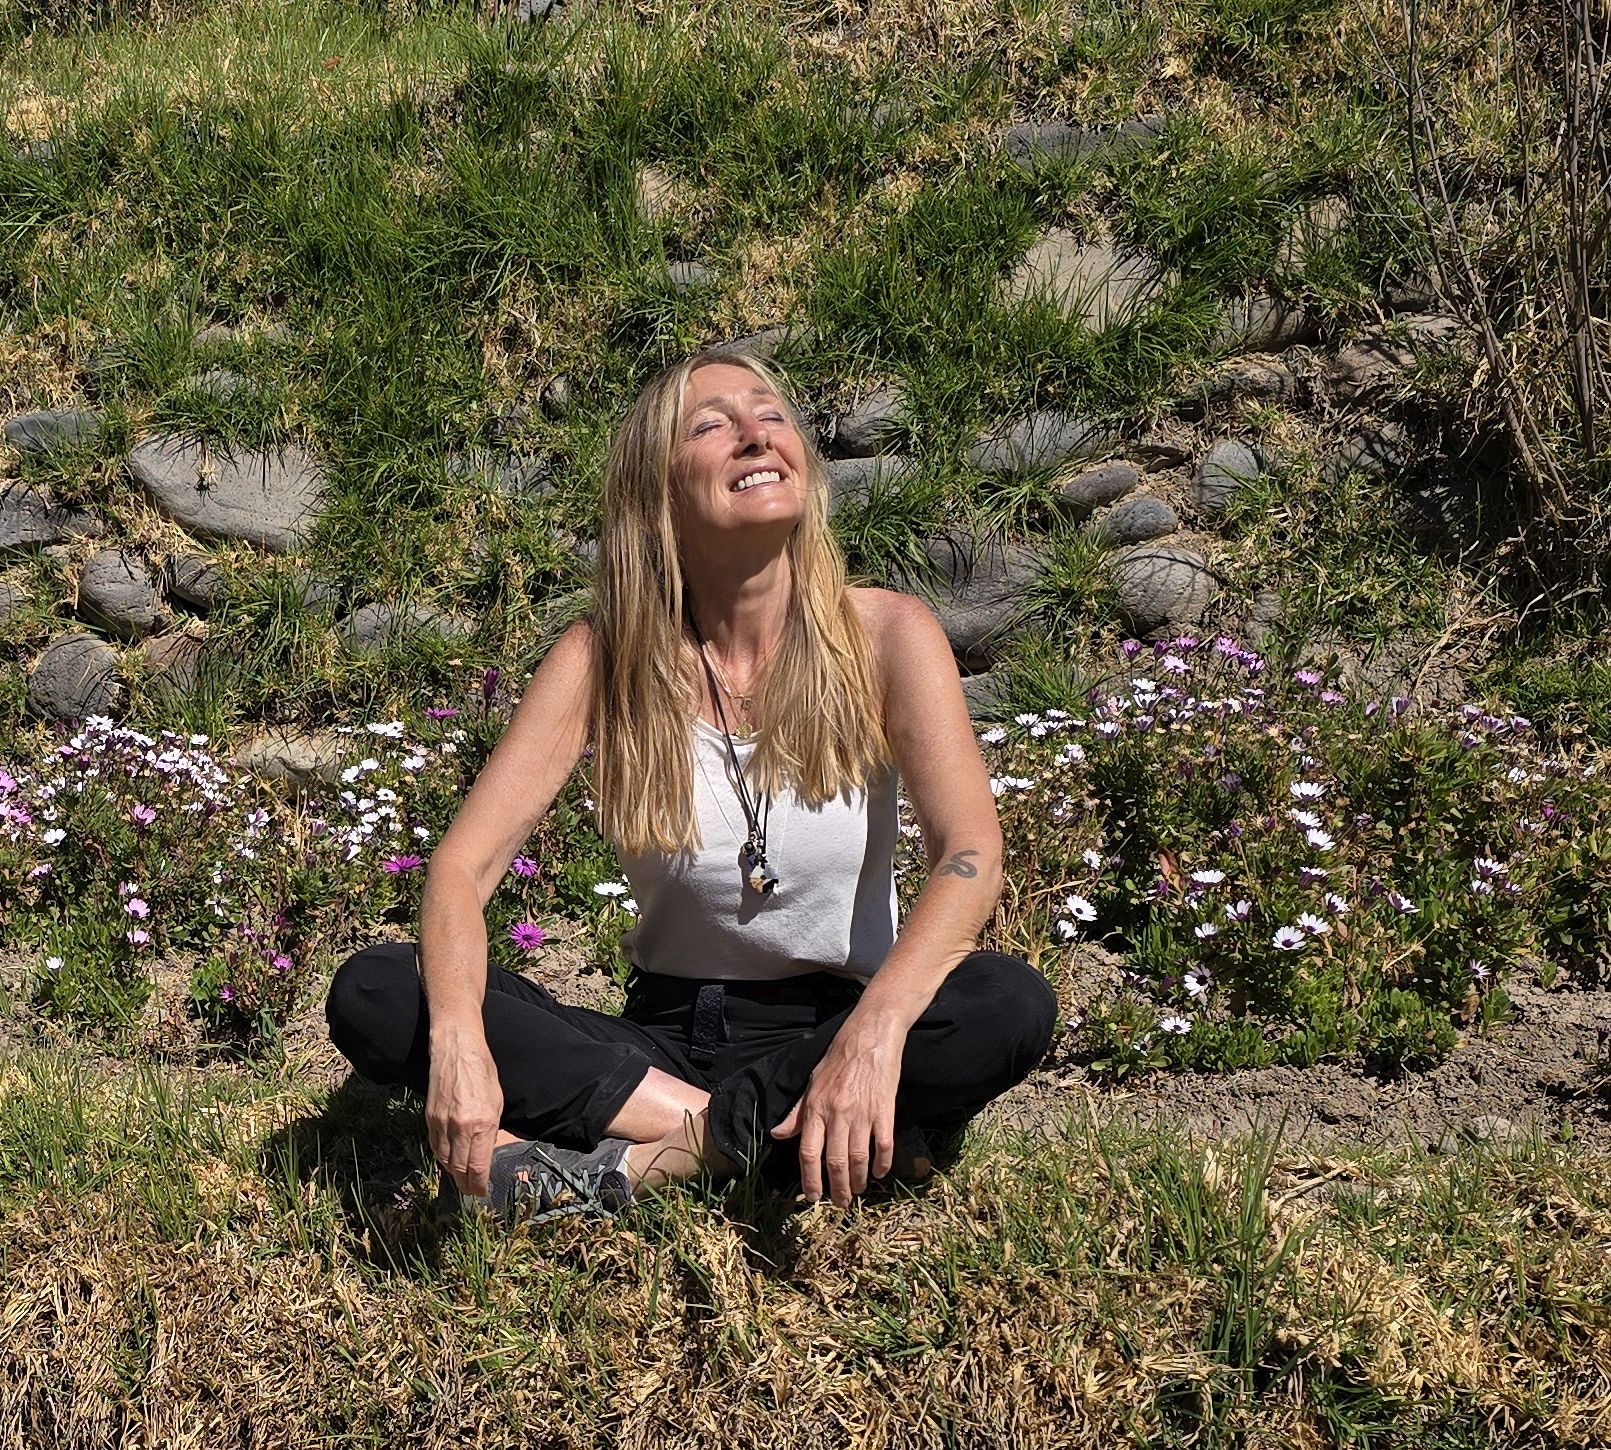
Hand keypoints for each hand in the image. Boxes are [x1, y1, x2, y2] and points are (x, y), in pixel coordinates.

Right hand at [425, 1028, 504, 1196]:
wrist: (456, 1049)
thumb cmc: (482, 1071)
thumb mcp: (497, 1101)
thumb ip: (490, 1130)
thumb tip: (485, 1153)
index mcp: (482, 1123)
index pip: (478, 1166)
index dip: (479, 1185)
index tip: (482, 1192)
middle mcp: (460, 1127)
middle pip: (459, 1169)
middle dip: (466, 1185)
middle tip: (471, 1191)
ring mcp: (442, 1124)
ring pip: (444, 1161)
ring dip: (453, 1174)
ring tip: (461, 1179)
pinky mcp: (429, 1118)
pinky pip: (435, 1147)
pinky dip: (442, 1158)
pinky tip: (448, 1160)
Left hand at [771, 1020, 903, 1206]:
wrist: (870, 1035)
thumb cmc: (838, 1058)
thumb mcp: (812, 1083)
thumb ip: (797, 1113)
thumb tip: (778, 1135)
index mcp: (816, 1107)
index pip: (808, 1152)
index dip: (810, 1179)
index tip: (812, 1197)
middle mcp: (837, 1113)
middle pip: (835, 1161)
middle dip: (837, 1188)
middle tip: (839, 1202)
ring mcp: (862, 1113)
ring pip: (859, 1158)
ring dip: (858, 1180)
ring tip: (857, 1191)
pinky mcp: (884, 1110)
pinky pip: (883, 1145)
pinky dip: (881, 1163)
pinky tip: (879, 1172)